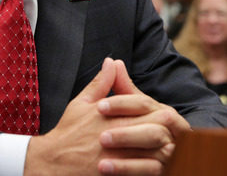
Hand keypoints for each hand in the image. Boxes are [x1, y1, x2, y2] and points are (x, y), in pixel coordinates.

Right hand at [24, 58, 188, 175]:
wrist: (51, 165)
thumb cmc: (67, 133)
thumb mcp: (81, 104)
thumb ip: (101, 84)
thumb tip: (112, 62)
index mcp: (108, 117)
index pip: (145, 109)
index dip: (159, 111)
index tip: (165, 114)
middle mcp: (114, 138)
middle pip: (154, 131)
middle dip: (168, 131)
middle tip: (175, 132)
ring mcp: (116, 160)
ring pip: (153, 155)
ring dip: (165, 152)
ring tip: (170, 150)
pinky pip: (142, 173)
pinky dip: (152, 169)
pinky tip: (159, 166)